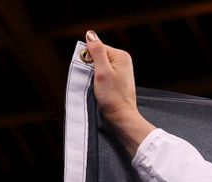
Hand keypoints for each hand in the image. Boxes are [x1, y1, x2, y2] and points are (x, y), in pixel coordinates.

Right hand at [84, 30, 155, 156]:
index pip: (96, 47)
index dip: (89, 58)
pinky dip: (98, 80)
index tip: (92, 71)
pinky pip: (102, 74)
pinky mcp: (117, 80)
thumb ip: (96, 51)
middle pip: (97, 55)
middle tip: (96, 80)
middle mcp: (123, 61)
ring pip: (98, 65)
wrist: (121, 116)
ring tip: (100, 86)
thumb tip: (90, 34)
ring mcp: (121, 71)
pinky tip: (101, 88)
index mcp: (121, 56)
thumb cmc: (113, 97)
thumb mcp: (102, 71)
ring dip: (94, 74)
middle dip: (91, 66)